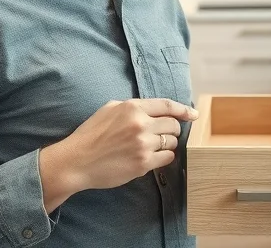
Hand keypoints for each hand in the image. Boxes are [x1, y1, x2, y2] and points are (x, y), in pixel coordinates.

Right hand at [38, 98, 198, 209]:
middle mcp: (141, 124)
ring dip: (167, 144)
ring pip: (171, 142)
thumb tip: (154, 109)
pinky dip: (163, 157)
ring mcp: (143, 144)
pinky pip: (167, 158)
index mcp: (132, 107)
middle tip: (163, 135)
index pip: (167, 105)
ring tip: (152, 147)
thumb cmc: (91, 134)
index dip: (184, 109)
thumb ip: (132, 106)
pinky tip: (151, 157)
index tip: (193, 115)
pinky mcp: (143, 163)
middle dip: (172, 130)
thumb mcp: (109, 109)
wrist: (77, 161)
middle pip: (173, 125)